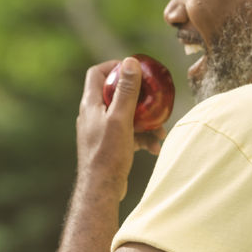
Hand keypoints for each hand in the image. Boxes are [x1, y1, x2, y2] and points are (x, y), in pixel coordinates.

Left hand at [76, 58, 165, 196]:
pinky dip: (142, 138)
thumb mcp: (121, 118)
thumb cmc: (108, 154)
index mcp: (91, 105)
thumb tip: (130, 61)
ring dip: (145, 121)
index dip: (113, 66)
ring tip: (161, 132)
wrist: (102, 190)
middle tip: (154, 97)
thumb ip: (126, 90)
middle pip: (115, 94)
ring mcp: (101, 131)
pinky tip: (155, 147)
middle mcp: (93, 115)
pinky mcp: (109, 145)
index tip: (133, 68)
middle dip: (139, 97)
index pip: (96, 73)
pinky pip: (128, 134)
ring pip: (126, 116)